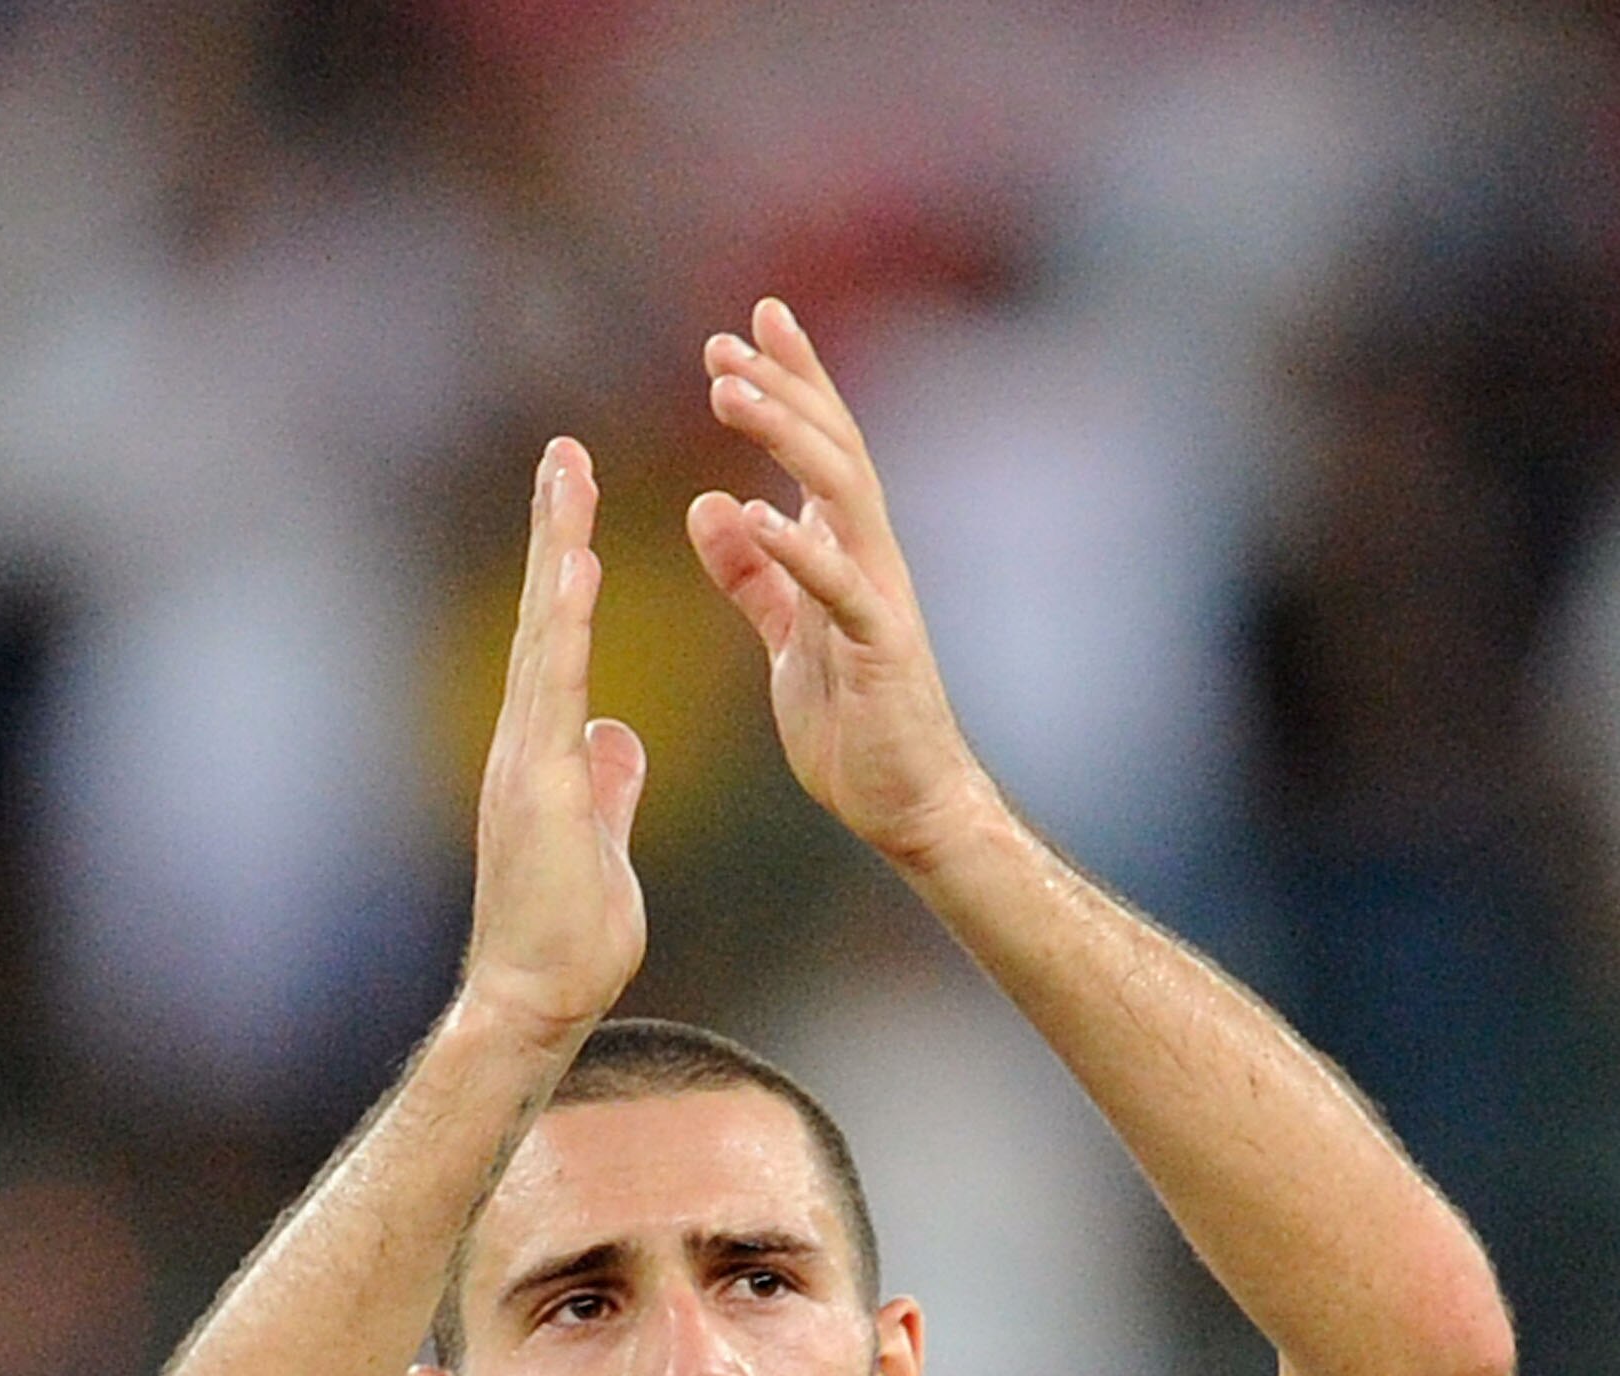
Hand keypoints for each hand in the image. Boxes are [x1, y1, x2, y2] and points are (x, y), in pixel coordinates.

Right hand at [465, 437, 647, 1032]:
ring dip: (556, 552)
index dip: (570, 574)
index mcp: (545, 753)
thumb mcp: (602, 842)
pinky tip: (580, 567)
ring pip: (545, 638)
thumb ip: (607, 783)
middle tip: (564, 453)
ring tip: (568, 476)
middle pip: (545, 620)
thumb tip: (617, 737)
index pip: (562, 645)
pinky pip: (556, 689)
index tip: (581, 508)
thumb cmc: (567, 939)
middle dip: (555, 533)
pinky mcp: (536, 785)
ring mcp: (523, 760)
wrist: (534, 1001)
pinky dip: (567, 625)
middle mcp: (524, 742)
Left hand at [689, 297, 989, 871]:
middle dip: (783, 388)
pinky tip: (750, 512)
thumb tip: (709, 506)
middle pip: (833, 448)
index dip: (791, 383)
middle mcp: (871, 561)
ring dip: (786, 436)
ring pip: (841, 494)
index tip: (747, 325)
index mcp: (845, 555)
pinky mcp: (880, 650)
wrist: (909, 806)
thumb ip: (752, 577)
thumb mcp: (785, 641)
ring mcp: (880, 600)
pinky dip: (795, 547)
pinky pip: (837, 587)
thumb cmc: (856, 730)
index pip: (820, 449)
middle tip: (724, 342)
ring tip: (730, 394)